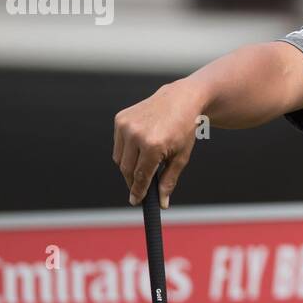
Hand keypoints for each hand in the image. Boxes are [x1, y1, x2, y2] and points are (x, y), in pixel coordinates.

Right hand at [112, 81, 205, 207]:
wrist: (181, 99)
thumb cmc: (183, 130)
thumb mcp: (181, 157)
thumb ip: (169, 180)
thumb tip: (162, 203)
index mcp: (153, 145)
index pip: (141, 176)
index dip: (138, 191)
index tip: (136, 201)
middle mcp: (136, 134)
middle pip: (127, 169)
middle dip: (132, 181)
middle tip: (139, 189)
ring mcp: (126, 125)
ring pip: (119, 158)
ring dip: (128, 167)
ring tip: (143, 165)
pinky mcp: (120, 118)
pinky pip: (118, 144)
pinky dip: (126, 151)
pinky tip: (140, 148)